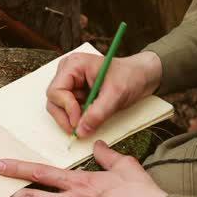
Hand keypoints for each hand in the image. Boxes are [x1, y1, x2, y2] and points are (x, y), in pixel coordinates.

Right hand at [47, 51, 161, 137]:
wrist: (142, 76)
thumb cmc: (131, 77)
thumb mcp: (116, 95)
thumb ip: (97, 114)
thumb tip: (81, 131)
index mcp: (73, 65)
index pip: (56, 91)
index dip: (66, 108)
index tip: (79, 122)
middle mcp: (67, 72)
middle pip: (54, 100)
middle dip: (66, 116)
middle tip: (79, 130)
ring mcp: (69, 82)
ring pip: (58, 106)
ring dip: (71, 118)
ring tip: (88, 121)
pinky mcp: (74, 92)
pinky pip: (67, 109)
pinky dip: (76, 117)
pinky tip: (90, 116)